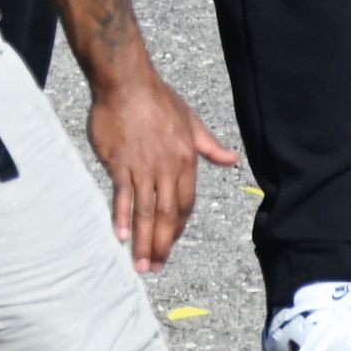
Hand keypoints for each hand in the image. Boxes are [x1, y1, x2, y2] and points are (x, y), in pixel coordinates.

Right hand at [82, 73, 238, 271]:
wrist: (126, 82)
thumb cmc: (158, 99)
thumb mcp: (191, 121)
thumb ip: (210, 146)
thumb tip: (232, 159)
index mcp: (186, 160)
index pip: (186, 203)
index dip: (179, 228)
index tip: (170, 244)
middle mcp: (166, 168)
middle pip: (167, 214)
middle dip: (162, 244)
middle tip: (156, 268)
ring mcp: (142, 166)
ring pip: (146, 211)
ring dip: (144, 241)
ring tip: (141, 264)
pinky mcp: (119, 163)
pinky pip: (123, 195)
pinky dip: (123, 217)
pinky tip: (122, 236)